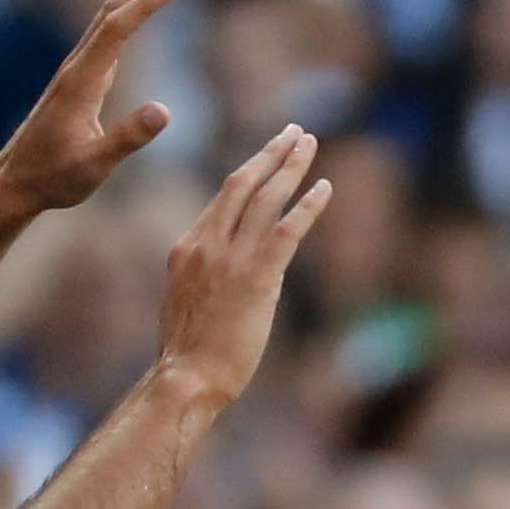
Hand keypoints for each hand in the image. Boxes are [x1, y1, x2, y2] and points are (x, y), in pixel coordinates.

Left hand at [0, 0, 188, 213]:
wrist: (17, 181)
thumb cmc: (54, 177)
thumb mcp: (95, 165)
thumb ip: (128, 138)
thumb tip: (166, 110)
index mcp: (82, 81)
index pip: (117, 30)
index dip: (146, 3)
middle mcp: (79, 65)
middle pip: (115, 8)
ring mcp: (79, 68)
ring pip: (111, 15)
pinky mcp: (83, 77)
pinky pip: (110, 31)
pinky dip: (133, 10)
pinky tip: (146, 5)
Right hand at [155, 126, 330, 407]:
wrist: (186, 376)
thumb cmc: (188, 352)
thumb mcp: (185, 300)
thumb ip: (203, 275)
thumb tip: (222, 273)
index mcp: (187, 247)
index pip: (223, 199)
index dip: (251, 172)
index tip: (268, 156)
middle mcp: (207, 243)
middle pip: (243, 183)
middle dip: (271, 153)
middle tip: (293, 132)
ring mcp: (231, 258)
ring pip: (266, 197)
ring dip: (291, 166)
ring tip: (309, 143)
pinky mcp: (257, 277)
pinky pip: (287, 230)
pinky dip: (307, 205)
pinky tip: (324, 187)